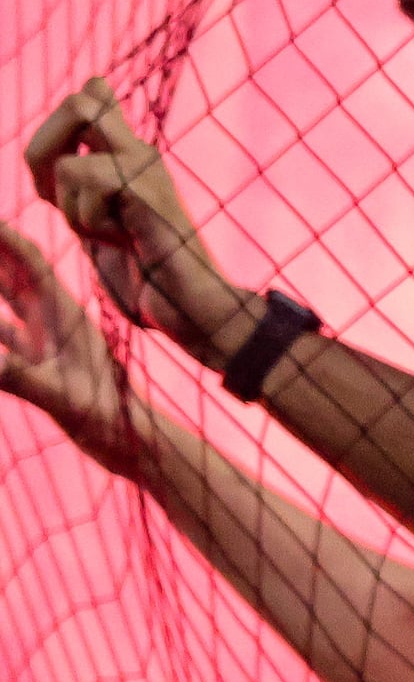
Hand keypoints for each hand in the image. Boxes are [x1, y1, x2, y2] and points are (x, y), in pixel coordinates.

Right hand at [0, 222, 150, 474]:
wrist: (133, 444)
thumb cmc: (110, 423)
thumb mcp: (65, 400)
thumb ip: (25, 380)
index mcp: (65, 317)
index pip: (29, 263)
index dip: (4, 237)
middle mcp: (55, 322)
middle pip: (13, 275)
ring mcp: (48, 343)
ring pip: (6, 304)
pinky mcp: (42, 366)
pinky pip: (5, 339)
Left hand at [21, 79, 245, 360]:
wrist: (189, 307)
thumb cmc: (146, 270)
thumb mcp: (94, 217)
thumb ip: (76, 173)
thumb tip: (90, 100)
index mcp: (129, 154)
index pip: (91, 95)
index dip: (53, 132)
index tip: (61, 178)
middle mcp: (142, 152)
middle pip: (80, 103)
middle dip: (44, 154)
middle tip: (64, 202)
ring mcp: (150, 170)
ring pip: (68, 164)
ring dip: (72, 210)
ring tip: (108, 233)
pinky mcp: (151, 193)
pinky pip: (90, 183)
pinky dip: (90, 220)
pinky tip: (121, 238)